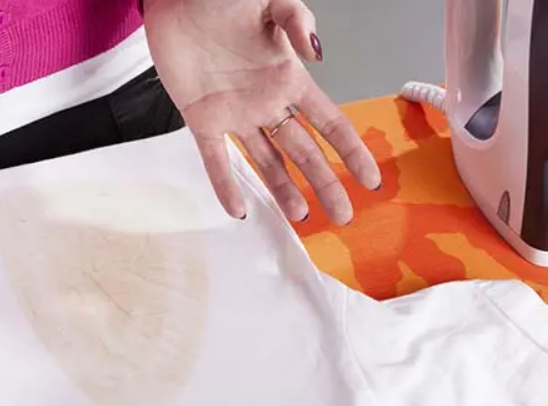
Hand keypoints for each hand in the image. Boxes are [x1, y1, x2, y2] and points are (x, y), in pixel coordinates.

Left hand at [143, 0, 381, 223]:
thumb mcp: (272, 4)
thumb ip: (298, 22)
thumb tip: (318, 53)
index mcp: (289, 79)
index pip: (330, 122)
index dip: (351, 151)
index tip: (371, 180)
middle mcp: (266, 103)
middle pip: (304, 151)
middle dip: (325, 183)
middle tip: (343, 215)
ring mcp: (235, 115)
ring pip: (266, 161)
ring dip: (284, 189)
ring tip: (300, 217)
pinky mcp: (202, 120)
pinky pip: (215, 159)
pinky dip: (225, 185)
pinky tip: (238, 210)